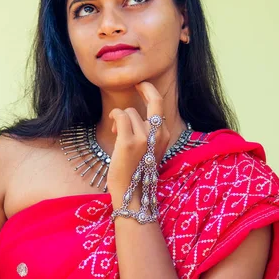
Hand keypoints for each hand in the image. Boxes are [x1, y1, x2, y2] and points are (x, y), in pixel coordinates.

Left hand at [106, 82, 169, 204]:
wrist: (132, 194)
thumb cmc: (136, 172)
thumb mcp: (148, 150)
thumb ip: (148, 132)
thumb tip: (134, 114)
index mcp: (164, 136)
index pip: (161, 105)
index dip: (151, 91)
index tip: (142, 86)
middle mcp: (158, 135)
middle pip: (154, 101)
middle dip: (146, 88)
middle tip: (137, 84)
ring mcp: (145, 138)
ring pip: (130, 112)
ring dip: (120, 119)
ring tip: (118, 134)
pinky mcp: (130, 141)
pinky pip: (121, 115)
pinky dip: (115, 117)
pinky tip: (114, 130)